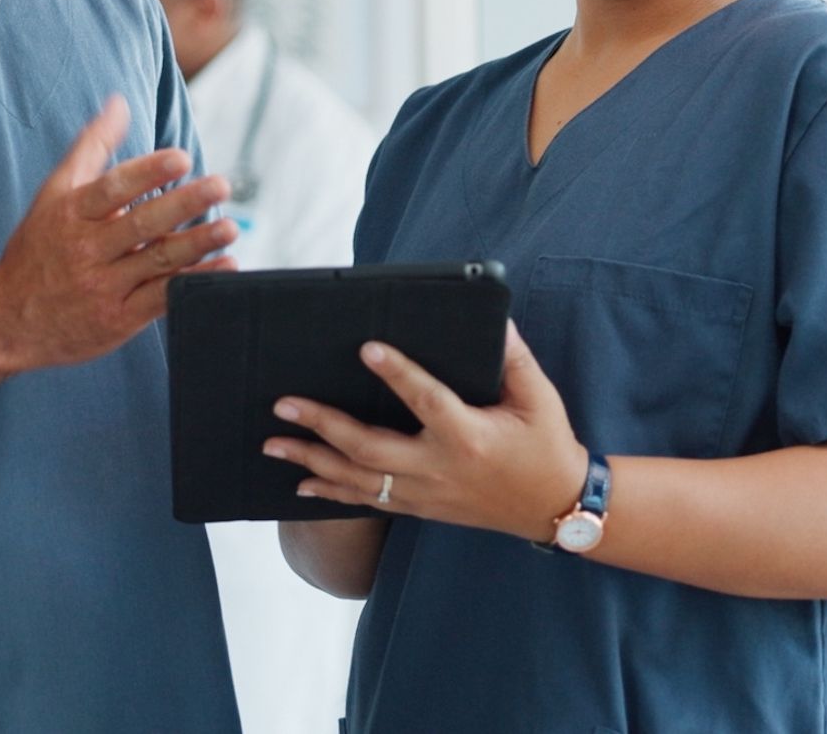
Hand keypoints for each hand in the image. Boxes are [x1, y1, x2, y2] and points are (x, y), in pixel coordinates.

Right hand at [0, 96, 238, 371]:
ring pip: (157, 262)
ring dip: (197, 244)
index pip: (112, 189)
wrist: (7, 320)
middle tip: (220, 185)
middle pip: (141, 224)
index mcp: (72, 214)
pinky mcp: (119, 319)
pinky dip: (196, 282)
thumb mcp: (54, 194)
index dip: (147, 172)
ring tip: (230, 227)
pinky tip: (226, 266)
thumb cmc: (38, 248)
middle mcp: (87, 250)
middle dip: (184, 203)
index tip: (180, 158)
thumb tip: (120, 102)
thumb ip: (91, 147)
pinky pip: (163, 299)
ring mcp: (103, 287)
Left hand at [262, 322, 588, 542]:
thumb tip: (496, 319)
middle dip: (323, 425)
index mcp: (469, 436)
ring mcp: (425, 493)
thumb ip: (514, 358)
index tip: (367, 348)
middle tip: (283, 404)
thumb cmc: (546, 444)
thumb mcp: (539, 398)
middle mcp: (439, 468)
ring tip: (272, 442)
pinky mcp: (420, 508)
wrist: (555, 507)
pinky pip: (368, 502)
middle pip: (369, 448)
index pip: (426, 400)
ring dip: (312, 460)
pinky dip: (331, 493)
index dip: (397, 373)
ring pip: (358, 480)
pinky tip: (300, 484)